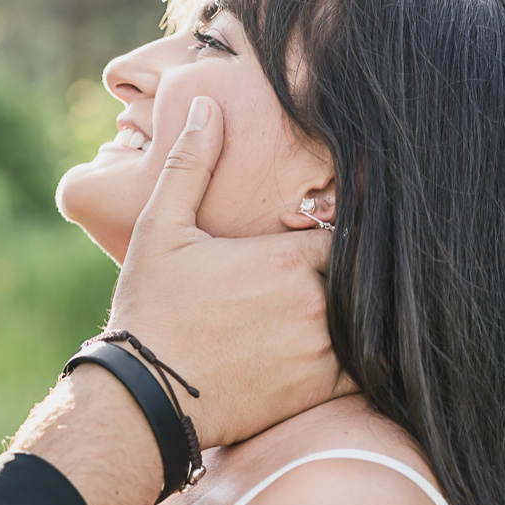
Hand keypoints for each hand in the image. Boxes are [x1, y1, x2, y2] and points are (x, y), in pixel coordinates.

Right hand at [111, 95, 345, 446]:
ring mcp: (320, 351)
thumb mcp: (161, 229)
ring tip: (311, 309)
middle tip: (307, 272)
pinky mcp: (317, 391)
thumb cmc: (150, 310)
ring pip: (360, 318)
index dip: (332, 227)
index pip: (345, 229)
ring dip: (344, 310)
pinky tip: (317, 345)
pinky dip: (348, 352)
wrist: (144, 397)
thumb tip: (206, 108)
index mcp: (286, 258)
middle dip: (336, 269)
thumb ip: (192, 166)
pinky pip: (360, 366)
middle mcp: (315, 303)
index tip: (310, 233)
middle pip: (354, 273)